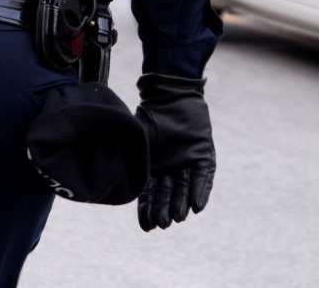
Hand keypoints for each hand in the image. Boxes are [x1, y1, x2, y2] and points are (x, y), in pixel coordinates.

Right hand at [134, 73, 214, 231]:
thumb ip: (129, 158)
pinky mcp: (203, 153)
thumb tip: (114, 180)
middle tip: (163, 224)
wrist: (169, 92)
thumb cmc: (148, 112)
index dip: (148, 210)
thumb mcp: (134, 138)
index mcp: (152, 165)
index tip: (147, 227)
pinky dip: (201, 190)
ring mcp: (187, 160)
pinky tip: (198, 206)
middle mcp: (170, 166)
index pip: (150, 194)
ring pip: (186, 187)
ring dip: (182, 203)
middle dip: (165, 209)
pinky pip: (204, 175)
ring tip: (178, 218)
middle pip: (168, 193)